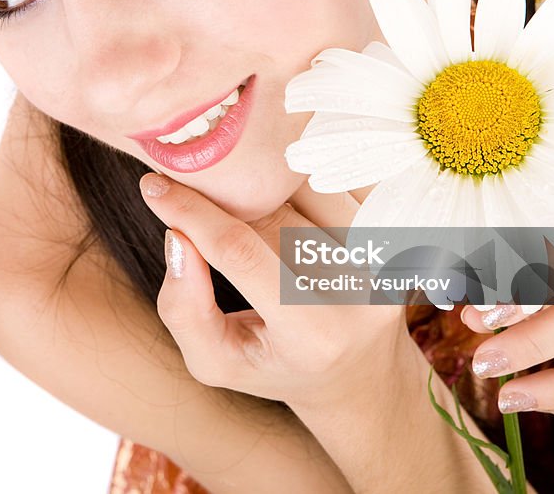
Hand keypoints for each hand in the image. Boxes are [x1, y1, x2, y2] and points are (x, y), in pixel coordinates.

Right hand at [138, 173, 406, 407]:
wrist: (361, 375)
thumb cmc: (278, 367)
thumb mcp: (216, 360)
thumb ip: (183, 309)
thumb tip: (177, 236)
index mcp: (313, 333)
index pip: (241, 252)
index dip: (191, 213)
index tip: (152, 186)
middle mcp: (360, 293)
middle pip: (272, 214)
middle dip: (222, 194)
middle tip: (187, 182)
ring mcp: (388, 260)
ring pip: (306, 187)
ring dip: (262, 183)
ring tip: (234, 189)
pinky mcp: (400, 235)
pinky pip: (340, 181)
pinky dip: (302, 176)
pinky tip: (278, 186)